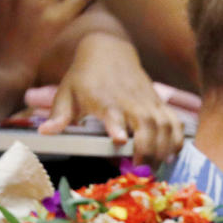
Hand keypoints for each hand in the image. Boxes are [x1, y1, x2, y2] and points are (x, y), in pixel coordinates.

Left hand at [39, 31, 184, 164]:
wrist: (109, 50)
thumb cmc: (84, 76)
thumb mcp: (66, 93)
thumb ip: (59, 115)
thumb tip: (45, 131)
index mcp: (104, 99)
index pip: (113, 113)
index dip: (117, 126)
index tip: (120, 140)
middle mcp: (130, 100)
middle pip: (147, 125)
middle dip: (147, 150)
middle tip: (141, 172)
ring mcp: (148, 102)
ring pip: (165, 126)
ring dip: (164, 148)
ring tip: (157, 167)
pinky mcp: (159, 103)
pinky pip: (175, 122)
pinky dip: (177, 139)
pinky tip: (172, 153)